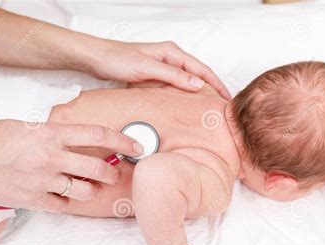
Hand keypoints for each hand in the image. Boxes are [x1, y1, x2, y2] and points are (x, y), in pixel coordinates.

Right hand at [0, 120, 142, 209]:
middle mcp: (51, 156)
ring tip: (89, 186)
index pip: (97, 134)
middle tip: (114, 172)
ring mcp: (43, 180)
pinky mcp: (33, 200)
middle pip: (98, 167)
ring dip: (93, 189)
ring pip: (85, 190)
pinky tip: (65, 197)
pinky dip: (69, 203)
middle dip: (113, 171)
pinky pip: (63, 206)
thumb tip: (70, 139)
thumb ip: (50, 132)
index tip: (136, 146)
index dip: (122, 141)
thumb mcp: (23, 124)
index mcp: (50, 132)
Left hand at [86, 39, 230, 99]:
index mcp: (172, 53)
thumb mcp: (147, 67)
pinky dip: (182, 97)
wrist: (97, 59)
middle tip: (221, 109)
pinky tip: (185, 108)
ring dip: (197, 95)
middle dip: (211, 91)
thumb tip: (197, 84)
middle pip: (197, 76)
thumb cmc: (118, 59)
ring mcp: (162, 68)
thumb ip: (173, 75)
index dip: (216, 85)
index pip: (202, 69)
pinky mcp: (154, 77)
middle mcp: (170, 59)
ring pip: (186, 83)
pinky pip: (174, 88)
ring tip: (207, 111)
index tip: (226, 100)